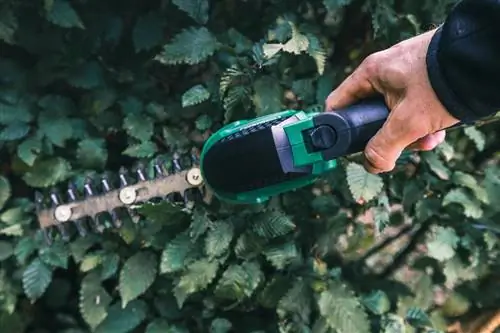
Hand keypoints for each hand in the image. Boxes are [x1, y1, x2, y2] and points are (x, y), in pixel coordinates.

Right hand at [325, 29, 459, 173]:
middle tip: (402, 147)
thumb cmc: (441, 83)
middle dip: (389, 137)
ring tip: (428, 140)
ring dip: (410, 134)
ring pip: (395, 115)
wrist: (482, 61)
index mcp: (370, 74)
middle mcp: (384, 72)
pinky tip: (438, 131)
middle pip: (370, 115)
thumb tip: (373, 166)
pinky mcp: (423, 79)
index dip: (340, 129)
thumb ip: (384, 147)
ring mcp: (404, 75)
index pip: (339, 104)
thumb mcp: (408, 122)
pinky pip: (414, 108)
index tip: (350, 148)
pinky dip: (424, 123)